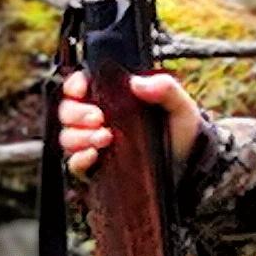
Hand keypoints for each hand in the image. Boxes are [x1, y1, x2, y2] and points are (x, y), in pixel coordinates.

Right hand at [58, 67, 206, 177]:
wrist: (188, 172)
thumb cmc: (182, 136)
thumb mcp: (181, 108)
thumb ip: (166, 88)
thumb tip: (137, 83)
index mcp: (114, 100)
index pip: (81, 86)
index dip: (74, 85)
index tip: (81, 89)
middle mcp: (99, 121)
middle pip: (67, 111)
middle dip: (77, 113)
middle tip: (99, 118)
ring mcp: (95, 146)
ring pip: (67, 137)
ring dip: (79, 136)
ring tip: (105, 138)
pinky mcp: (95, 170)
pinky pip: (73, 164)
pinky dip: (79, 159)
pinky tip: (95, 155)